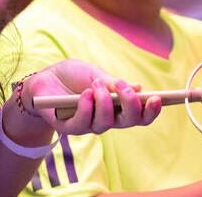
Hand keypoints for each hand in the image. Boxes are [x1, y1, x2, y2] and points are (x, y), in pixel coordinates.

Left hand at [22, 60, 159, 133]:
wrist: (43, 78)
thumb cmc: (72, 76)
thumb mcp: (94, 73)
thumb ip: (112, 83)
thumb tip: (137, 89)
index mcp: (117, 107)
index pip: (139, 115)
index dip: (150, 111)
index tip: (157, 99)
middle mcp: (105, 119)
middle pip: (127, 122)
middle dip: (130, 106)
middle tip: (124, 88)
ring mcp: (87, 125)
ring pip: (105, 124)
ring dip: (104, 102)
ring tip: (96, 84)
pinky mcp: (68, 127)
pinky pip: (81, 124)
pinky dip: (86, 108)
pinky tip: (86, 95)